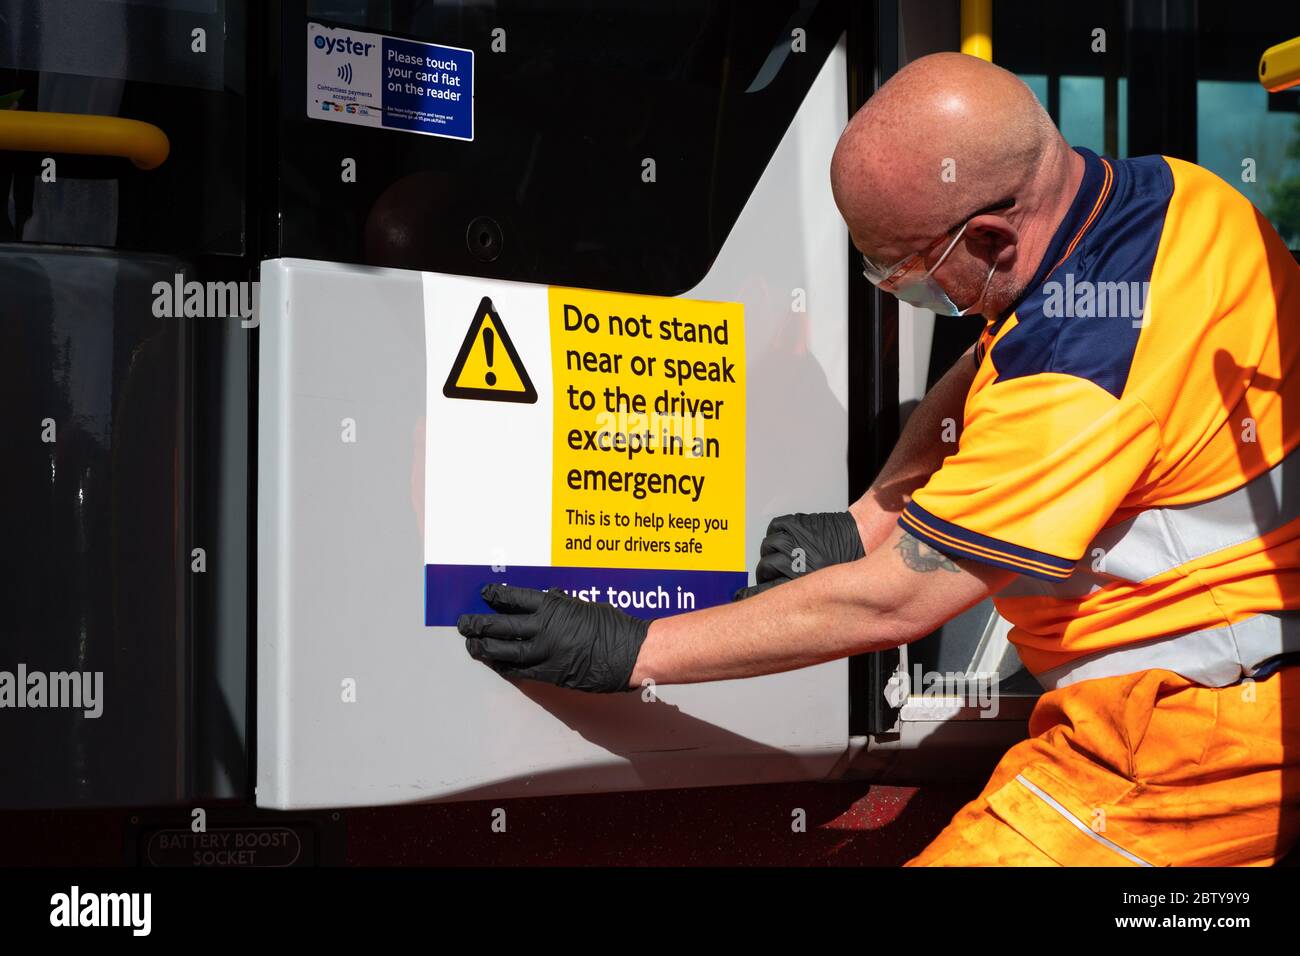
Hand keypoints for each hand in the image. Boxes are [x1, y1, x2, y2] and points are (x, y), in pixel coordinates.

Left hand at [458, 583, 649, 692]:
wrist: (629, 652)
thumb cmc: (612, 626)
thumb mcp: (583, 605)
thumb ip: (562, 604)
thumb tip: (549, 599)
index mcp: (552, 606)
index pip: (514, 599)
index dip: (496, 596)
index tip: (485, 594)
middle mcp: (544, 628)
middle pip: (501, 625)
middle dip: (479, 624)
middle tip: (465, 623)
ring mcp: (545, 653)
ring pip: (505, 650)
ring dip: (484, 647)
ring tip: (471, 645)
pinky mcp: (551, 673)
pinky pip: (520, 670)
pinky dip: (505, 666)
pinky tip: (495, 663)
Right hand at [733, 511, 864, 599]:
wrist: (865, 537)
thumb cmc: (853, 563)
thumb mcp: (829, 588)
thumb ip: (807, 594)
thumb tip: (790, 604)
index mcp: (801, 581)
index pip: (767, 589)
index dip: (755, 594)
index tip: (747, 596)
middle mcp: (794, 560)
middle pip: (764, 566)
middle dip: (766, 570)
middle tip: (772, 572)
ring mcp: (794, 540)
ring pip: (768, 545)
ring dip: (771, 549)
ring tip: (780, 552)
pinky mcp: (797, 523)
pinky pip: (776, 526)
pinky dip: (777, 530)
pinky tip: (784, 535)